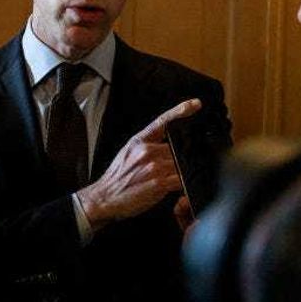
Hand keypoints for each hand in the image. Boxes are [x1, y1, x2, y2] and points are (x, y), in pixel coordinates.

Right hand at [77, 98, 200, 231]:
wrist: (104, 197)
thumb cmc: (117, 178)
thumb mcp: (128, 152)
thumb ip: (147, 145)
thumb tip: (167, 144)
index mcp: (139, 141)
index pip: (163, 121)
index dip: (181, 110)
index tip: (196, 104)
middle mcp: (146, 151)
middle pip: (178, 148)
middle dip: (184, 157)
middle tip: (182, 166)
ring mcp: (153, 166)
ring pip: (182, 164)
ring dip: (184, 172)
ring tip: (178, 179)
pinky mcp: (158, 183)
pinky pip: (181, 180)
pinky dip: (185, 184)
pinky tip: (182, 188)